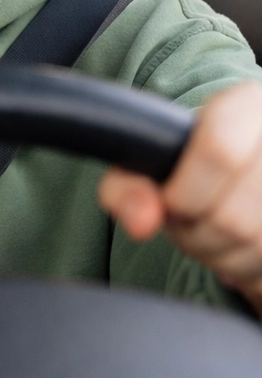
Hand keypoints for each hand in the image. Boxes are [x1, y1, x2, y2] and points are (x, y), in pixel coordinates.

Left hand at [100, 82, 261, 310]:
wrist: (247, 164)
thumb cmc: (194, 166)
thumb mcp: (152, 162)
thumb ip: (129, 186)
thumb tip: (140, 223)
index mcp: (247, 105)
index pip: (217, 151)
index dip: (185, 193)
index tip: (173, 203)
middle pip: (234, 216)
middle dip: (198, 236)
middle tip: (191, 225)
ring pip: (257, 245)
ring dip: (224, 258)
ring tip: (216, 236)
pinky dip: (251, 271)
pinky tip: (244, 248)